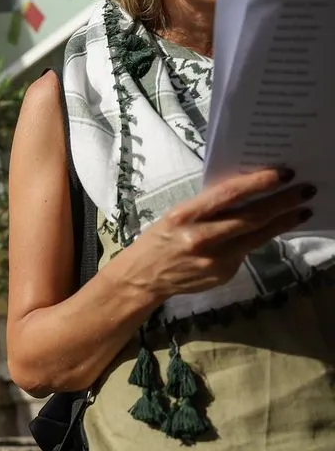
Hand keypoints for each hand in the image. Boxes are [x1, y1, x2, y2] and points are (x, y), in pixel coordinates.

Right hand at [128, 166, 314, 300]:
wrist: (144, 277)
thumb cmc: (161, 239)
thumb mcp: (177, 216)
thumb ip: (208, 207)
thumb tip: (247, 193)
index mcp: (185, 215)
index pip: (228, 194)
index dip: (258, 183)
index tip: (283, 173)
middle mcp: (200, 237)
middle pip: (251, 217)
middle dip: (283, 202)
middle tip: (306, 190)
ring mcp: (214, 259)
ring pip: (257, 236)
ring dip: (284, 222)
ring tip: (302, 210)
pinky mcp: (224, 274)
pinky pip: (247, 252)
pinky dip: (260, 239)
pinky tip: (270, 231)